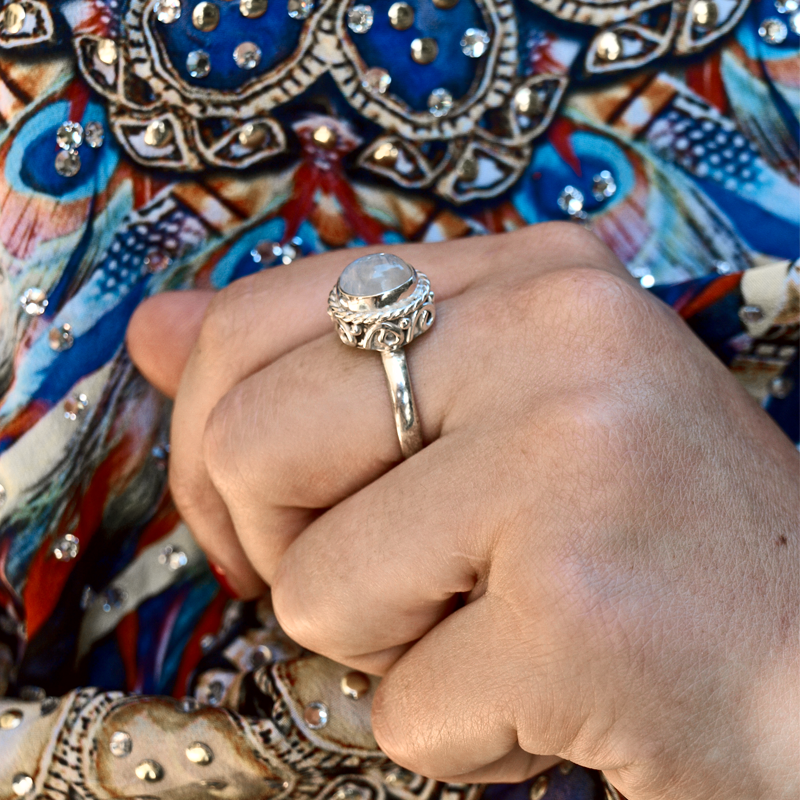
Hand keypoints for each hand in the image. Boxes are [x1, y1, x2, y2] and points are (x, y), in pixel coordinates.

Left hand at [127, 224, 798, 797]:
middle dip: (288, 548)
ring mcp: (572, 464)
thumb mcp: (484, 413)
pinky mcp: (580, 612)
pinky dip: (454, 728)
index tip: (262, 506)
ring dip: (385, 643)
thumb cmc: (641, 540)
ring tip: (501, 628)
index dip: (218, 436)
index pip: (256, 320)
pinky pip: (399, 704)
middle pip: (255, 444)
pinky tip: (556, 692)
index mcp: (531, 275)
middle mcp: (558, 335)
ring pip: (313, 586)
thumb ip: (316, 361)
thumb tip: (156, 330)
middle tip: (394, 582)